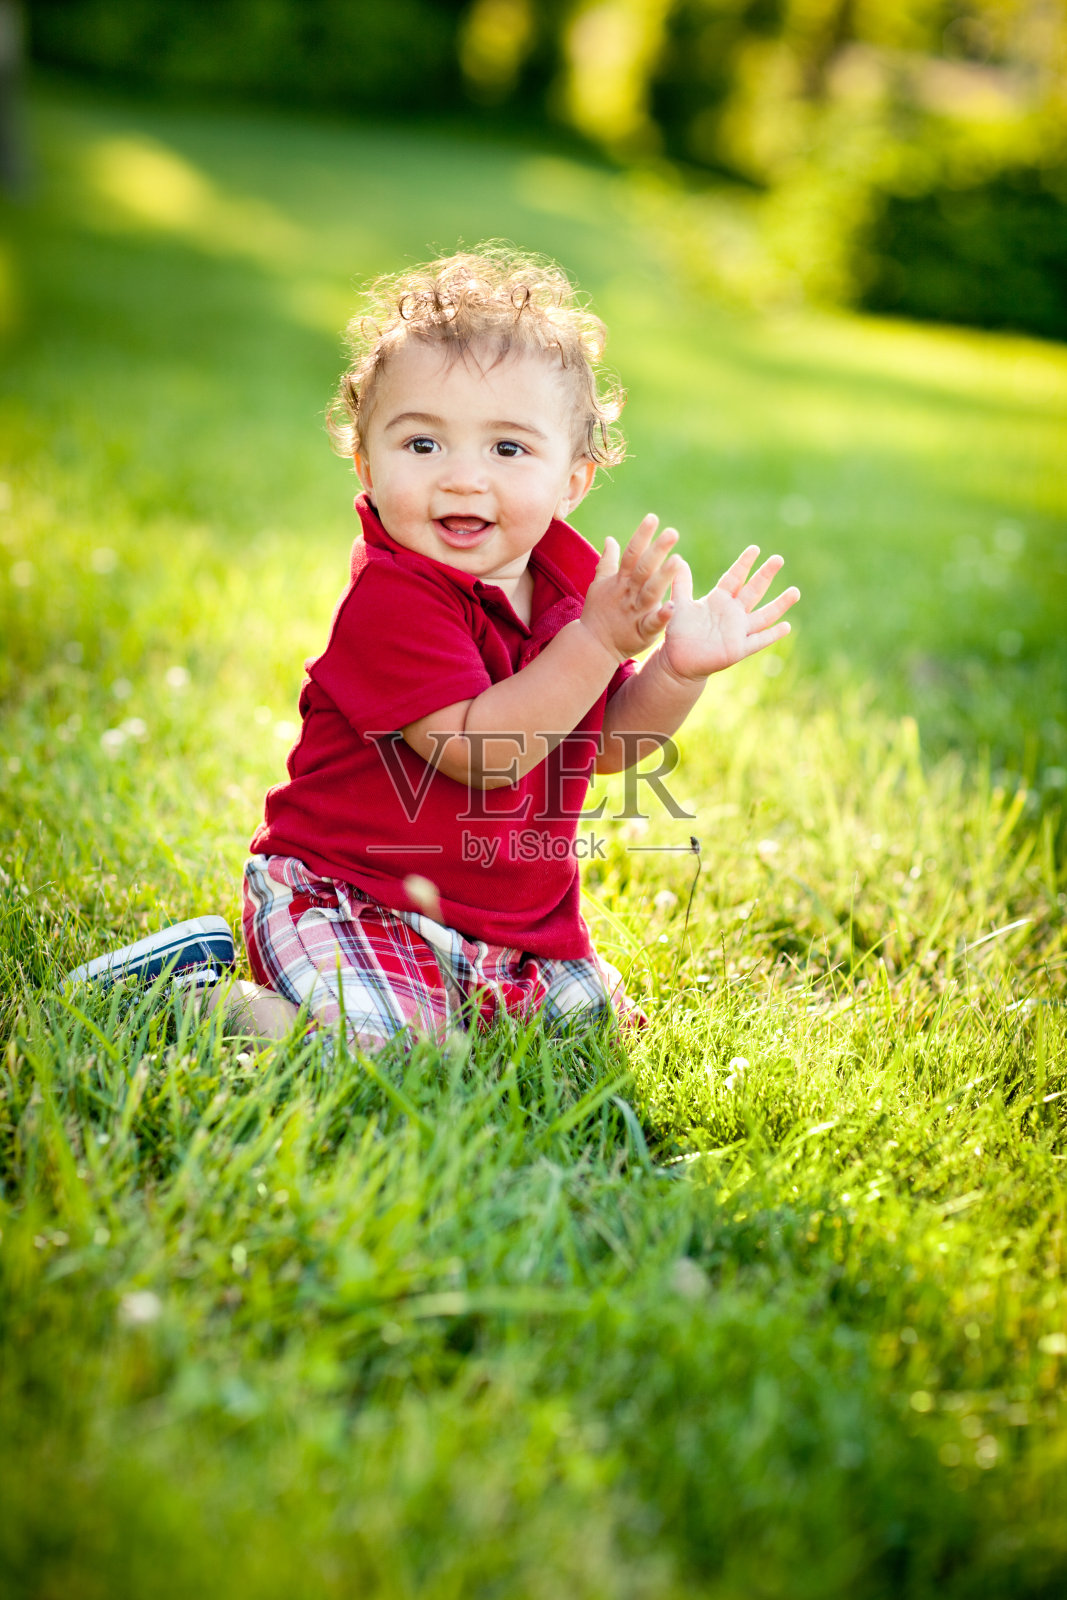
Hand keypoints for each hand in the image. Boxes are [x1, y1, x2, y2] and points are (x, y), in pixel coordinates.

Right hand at [580, 514, 684, 662]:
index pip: (631, 554)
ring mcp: (635, 612)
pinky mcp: (642, 632)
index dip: (641, 536)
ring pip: (650, 592)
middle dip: (656, 550)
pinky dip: (662, 616)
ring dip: (663, 576)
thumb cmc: (598, 613)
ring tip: (678, 560)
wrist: (592, 645)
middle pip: (643, 568)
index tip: (653, 518)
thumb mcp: (600, 585)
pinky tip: (673, 606)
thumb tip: (610, 539)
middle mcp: (628, 593)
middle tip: (672, 532)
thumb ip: (608, 561)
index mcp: (621, 581)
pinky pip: (652, 623)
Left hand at [660, 545, 799, 682]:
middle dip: (765, 575)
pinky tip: (787, 626)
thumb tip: (679, 561)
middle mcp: (732, 613)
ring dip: (779, 604)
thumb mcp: (680, 605)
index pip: (735, 578)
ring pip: (764, 615)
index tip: (755, 548)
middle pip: (753, 591)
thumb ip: (681, 585)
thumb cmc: (679, 633)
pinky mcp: (739, 649)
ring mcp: (738, 630)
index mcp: (719, 600)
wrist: (678, 661)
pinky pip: (759, 640)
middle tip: (778, 558)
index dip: (744, 564)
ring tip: (795, 591)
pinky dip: (772, 635)